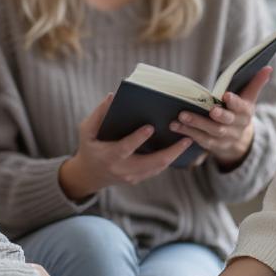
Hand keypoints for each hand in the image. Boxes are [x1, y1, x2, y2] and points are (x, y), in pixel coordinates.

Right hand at [59, 94, 191, 199]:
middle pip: (151, 163)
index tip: (150, 127)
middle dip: (171, 151)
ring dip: (175, 155)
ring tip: (188, 140)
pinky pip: (157, 169)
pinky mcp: (139, 178)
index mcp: (109, 156)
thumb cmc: (89, 147)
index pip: (125, 148)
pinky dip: (170, 158)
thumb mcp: (86, 131)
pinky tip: (180, 147)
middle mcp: (122, 169)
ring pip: (158, 167)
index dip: (138, 139)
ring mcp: (132, 176)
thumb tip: (112, 96)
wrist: (89, 175)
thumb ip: (98, 114)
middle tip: (187, 138)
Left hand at [169, 67, 272, 168]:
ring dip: (196, 124)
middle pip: (227, 122)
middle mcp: (236, 127)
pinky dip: (188, 133)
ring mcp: (224, 138)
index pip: (241, 107)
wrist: (239, 140)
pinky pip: (200, 140)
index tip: (226, 95)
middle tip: (208, 109)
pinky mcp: (212, 146)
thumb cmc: (240, 111)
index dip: (234, 102)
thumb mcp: (249, 98)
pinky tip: (176, 125)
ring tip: (181, 116)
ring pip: (211, 132)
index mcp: (245, 113)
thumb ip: (256, 83)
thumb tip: (268, 68)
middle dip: (218, 116)